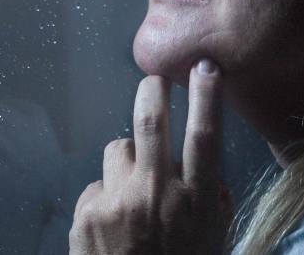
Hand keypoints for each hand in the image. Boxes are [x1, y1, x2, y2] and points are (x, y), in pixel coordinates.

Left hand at [70, 59, 232, 254]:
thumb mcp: (214, 240)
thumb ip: (211, 200)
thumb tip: (204, 168)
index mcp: (196, 201)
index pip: (205, 135)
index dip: (207, 96)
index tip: (206, 66)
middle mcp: (158, 194)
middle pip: (151, 120)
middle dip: (152, 90)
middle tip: (154, 80)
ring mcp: (119, 202)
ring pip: (117, 149)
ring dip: (125, 162)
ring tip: (131, 192)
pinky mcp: (88, 213)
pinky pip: (97, 187)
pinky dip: (105, 201)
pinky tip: (111, 229)